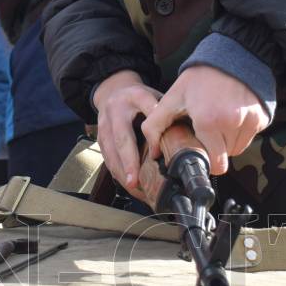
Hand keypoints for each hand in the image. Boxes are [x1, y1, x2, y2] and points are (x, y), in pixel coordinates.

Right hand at [91, 70, 161, 198]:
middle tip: (134, 182)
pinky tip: (131, 187)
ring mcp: (104, 128)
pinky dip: (120, 175)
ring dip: (123, 174)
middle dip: (128, 162)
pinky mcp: (101, 141)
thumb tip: (185, 133)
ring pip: (111, 154)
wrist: (113, 94)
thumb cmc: (138, 99)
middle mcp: (114, 113)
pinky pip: (109, 161)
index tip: (157, 149)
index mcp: (132, 98)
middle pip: (121, 140)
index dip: (152, 129)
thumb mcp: (154, 96)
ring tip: (137, 190)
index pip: (144, 111)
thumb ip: (165, 111)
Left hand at [141, 65, 270, 178]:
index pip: (215, 164)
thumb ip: (155, 125)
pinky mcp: (261, 117)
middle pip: (225, 156)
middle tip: (207, 126)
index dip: (206, 157)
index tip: (200, 144)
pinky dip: (240, 130)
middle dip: (215, 146)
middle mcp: (232, 123)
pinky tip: (232, 113)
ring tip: (219, 117)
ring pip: (238, 148)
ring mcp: (250, 120)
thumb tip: (154, 153)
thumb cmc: (200, 77)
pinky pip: (249, 136)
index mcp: (208, 122)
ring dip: (228, 140)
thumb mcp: (173, 97)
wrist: (231, 54)